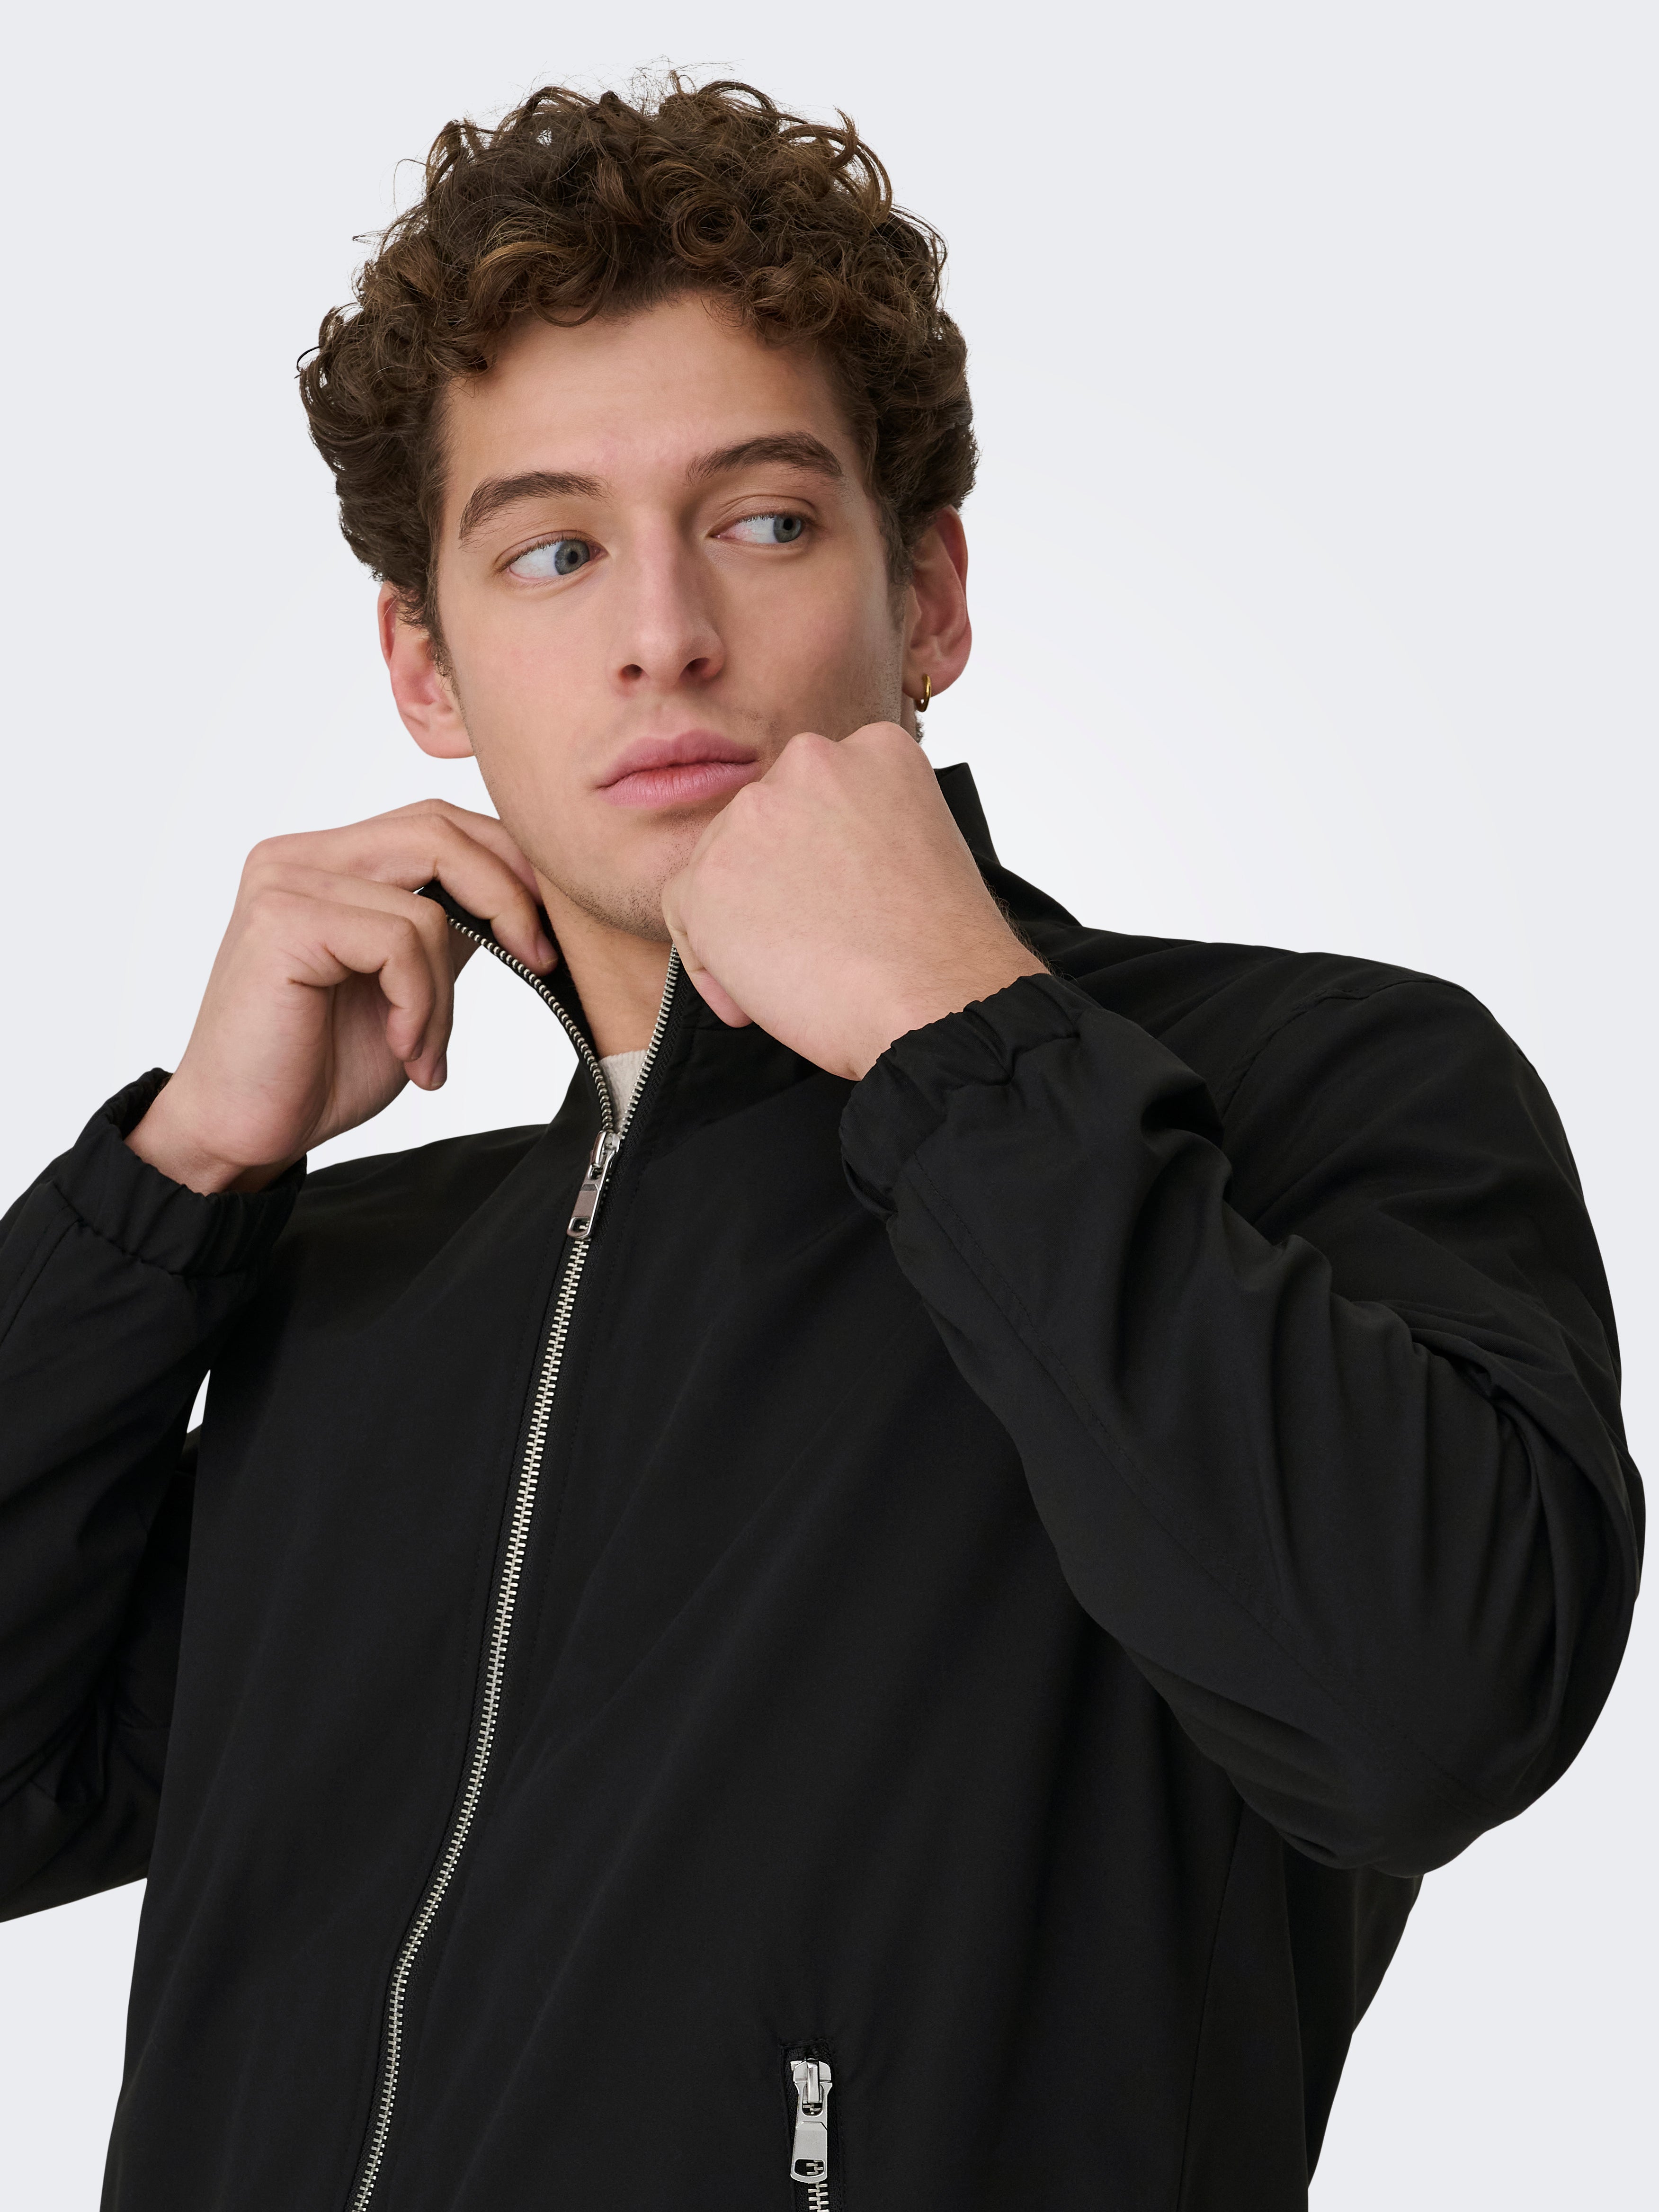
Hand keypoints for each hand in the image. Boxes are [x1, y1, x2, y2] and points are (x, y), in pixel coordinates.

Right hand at [126, 800, 554, 1193]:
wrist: (241, 1132)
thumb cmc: (317, 1068)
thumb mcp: (407, 986)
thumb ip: (444, 932)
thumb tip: (520, 894)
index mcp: (329, 862)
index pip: (436, 822)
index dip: (508, 865)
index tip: (549, 932)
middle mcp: (301, 857)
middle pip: (439, 831)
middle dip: (509, 896)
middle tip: (541, 960)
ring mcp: (286, 881)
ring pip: (427, 904)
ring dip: (445, 992)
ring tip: (425, 1050)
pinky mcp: (282, 920)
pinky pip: (399, 942)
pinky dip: (420, 1003)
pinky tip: (401, 1047)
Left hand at [660, 724, 1045, 1079]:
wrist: (934, 998)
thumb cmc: (940, 948)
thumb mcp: (920, 848)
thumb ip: (860, 829)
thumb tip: (807, 862)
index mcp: (874, 749)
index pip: (816, 796)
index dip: (820, 859)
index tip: (843, 905)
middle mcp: (810, 761)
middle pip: (765, 824)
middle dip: (778, 886)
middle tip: (816, 944)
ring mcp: (755, 813)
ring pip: (722, 864)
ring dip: (745, 923)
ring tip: (794, 975)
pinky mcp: (709, 873)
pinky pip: (685, 910)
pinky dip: (712, 959)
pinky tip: (755, 998)